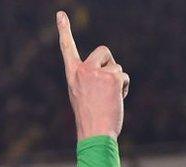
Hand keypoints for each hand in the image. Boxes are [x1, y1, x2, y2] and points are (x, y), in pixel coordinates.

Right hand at [57, 11, 129, 140]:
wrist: (95, 133)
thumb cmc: (90, 119)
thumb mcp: (82, 95)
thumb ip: (90, 79)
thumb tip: (111, 74)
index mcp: (72, 75)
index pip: (67, 48)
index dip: (64, 30)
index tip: (60, 14)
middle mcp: (83, 70)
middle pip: (103, 51)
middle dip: (110, 64)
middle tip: (107, 85)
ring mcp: (98, 73)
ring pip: (116, 67)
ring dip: (118, 82)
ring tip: (109, 99)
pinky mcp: (113, 77)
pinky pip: (124, 76)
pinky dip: (124, 88)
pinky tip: (116, 100)